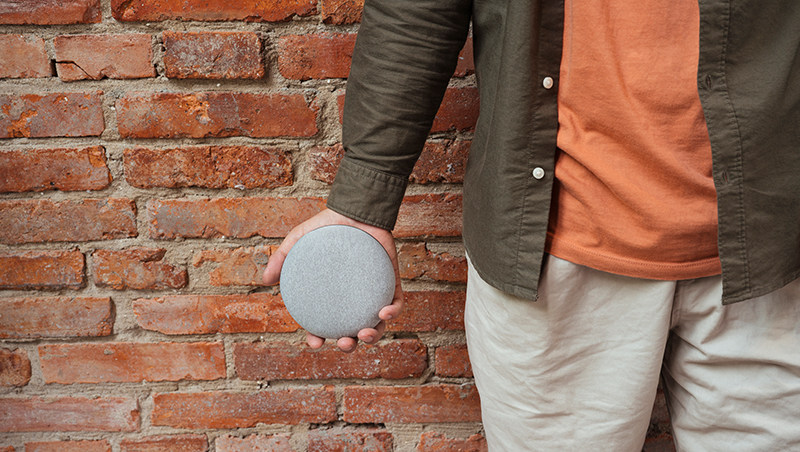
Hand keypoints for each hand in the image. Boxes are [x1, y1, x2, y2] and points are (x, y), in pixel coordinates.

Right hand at [262, 208, 402, 352]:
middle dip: (349, 345)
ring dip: (373, 337)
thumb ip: (282, 258)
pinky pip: (396, 303)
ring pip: (377, 324)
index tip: (315, 342)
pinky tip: (384, 312)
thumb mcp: (299, 239)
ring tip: (365, 334)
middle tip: (345, 343)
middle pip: (352, 332)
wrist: (355, 209)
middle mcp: (353, 299)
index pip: (324, 324)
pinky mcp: (392, 283)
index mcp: (331, 296)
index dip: (319, 338)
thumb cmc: (327, 226)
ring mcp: (374, 293)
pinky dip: (393, 312)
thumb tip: (264, 280)